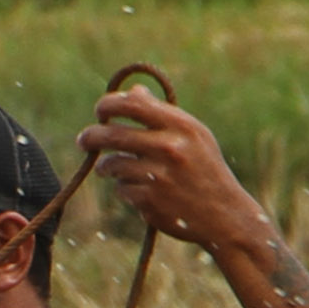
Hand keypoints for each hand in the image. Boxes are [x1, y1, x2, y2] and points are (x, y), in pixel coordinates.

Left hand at [76, 88, 272, 255]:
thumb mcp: (194, 136)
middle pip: (112, 134)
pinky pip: (121, 189)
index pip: (133, 104)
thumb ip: (162, 114)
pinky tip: (140, 191)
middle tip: (84, 140)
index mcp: (181, 126)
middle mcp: (169, 148)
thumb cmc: (205, 170)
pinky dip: (125, 189)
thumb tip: (132, 92)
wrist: (224, 215)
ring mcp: (159, 175)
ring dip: (107, 167)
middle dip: (91, 136)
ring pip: (112, 164)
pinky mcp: (150, 201)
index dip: (109, 104)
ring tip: (112, 169)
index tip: (101, 111)